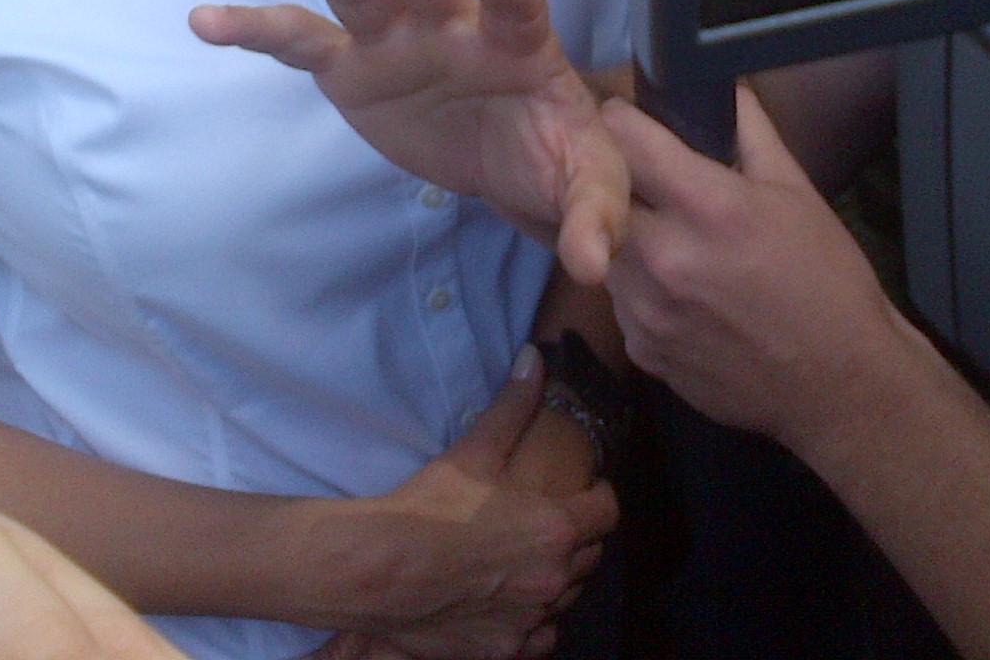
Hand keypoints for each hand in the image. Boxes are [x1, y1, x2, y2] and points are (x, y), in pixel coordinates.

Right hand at [191, 0, 629, 285]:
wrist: (512, 162)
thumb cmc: (556, 153)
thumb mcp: (589, 185)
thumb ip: (595, 214)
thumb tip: (595, 261)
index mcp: (520, 41)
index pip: (518, 2)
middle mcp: (454, 22)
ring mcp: (397, 38)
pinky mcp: (351, 67)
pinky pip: (301, 43)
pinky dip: (257, 29)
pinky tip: (208, 21)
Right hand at [331, 357, 614, 658]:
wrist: (382, 570)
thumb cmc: (432, 507)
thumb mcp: (475, 449)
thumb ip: (514, 404)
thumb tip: (537, 358)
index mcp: (556, 528)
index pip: (607, 511)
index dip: (597, 495)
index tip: (582, 487)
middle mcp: (554, 580)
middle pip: (592, 554)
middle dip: (579, 534)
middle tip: (551, 517)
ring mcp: (532, 620)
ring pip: (568, 596)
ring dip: (559, 575)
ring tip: (529, 556)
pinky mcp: (506, 650)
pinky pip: (542, 637)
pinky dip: (536, 620)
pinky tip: (513, 601)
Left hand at [599, 89, 910, 458]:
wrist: (840, 384)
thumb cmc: (827, 279)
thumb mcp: (797, 190)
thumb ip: (750, 131)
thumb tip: (722, 85)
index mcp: (708, 206)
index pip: (625, 137)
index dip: (623, 121)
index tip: (630, 121)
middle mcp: (665, 256)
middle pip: (604, 194)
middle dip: (620, 182)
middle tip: (651, 184)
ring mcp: (646, 310)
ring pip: (609, 248)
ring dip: (631, 238)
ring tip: (676, 243)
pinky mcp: (641, 351)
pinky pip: (622, 301)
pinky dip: (642, 290)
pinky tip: (683, 294)